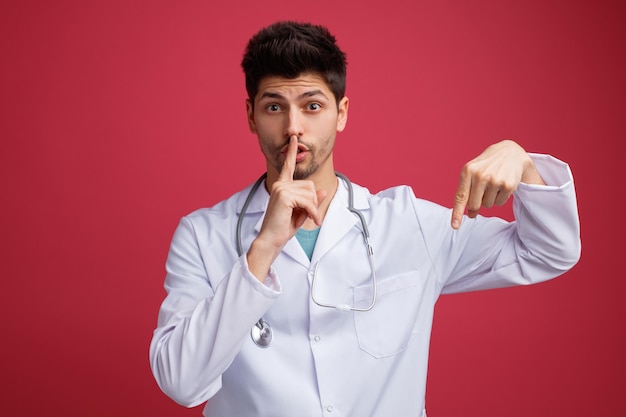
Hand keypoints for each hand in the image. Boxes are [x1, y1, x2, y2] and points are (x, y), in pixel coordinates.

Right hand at [247, 136, 326, 279]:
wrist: (271, 240)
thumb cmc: (283, 228)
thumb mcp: (301, 213)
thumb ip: (311, 201)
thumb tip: (323, 191)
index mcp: (282, 186)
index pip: (288, 166)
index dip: (291, 152)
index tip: (294, 139)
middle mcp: (280, 184)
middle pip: (310, 186)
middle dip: (313, 202)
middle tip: (310, 216)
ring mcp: (281, 189)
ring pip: (310, 193)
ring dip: (314, 209)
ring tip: (310, 220)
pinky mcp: (284, 196)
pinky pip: (308, 201)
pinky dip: (313, 213)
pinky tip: (312, 221)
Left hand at [451, 140, 543, 228]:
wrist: (510, 152)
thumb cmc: (486, 165)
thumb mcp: (472, 172)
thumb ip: (467, 193)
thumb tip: (470, 215)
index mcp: (468, 171)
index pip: (460, 197)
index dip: (457, 213)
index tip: (455, 226)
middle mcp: (480, 175)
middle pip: (474, 205)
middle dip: (476, 204)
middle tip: (482, 191)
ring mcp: (495, 180)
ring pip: (487, 205)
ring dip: (489, 199)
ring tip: (493, 183)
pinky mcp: (507, 185)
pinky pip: (499, 203)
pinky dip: (500, 197)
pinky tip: (502, 184)